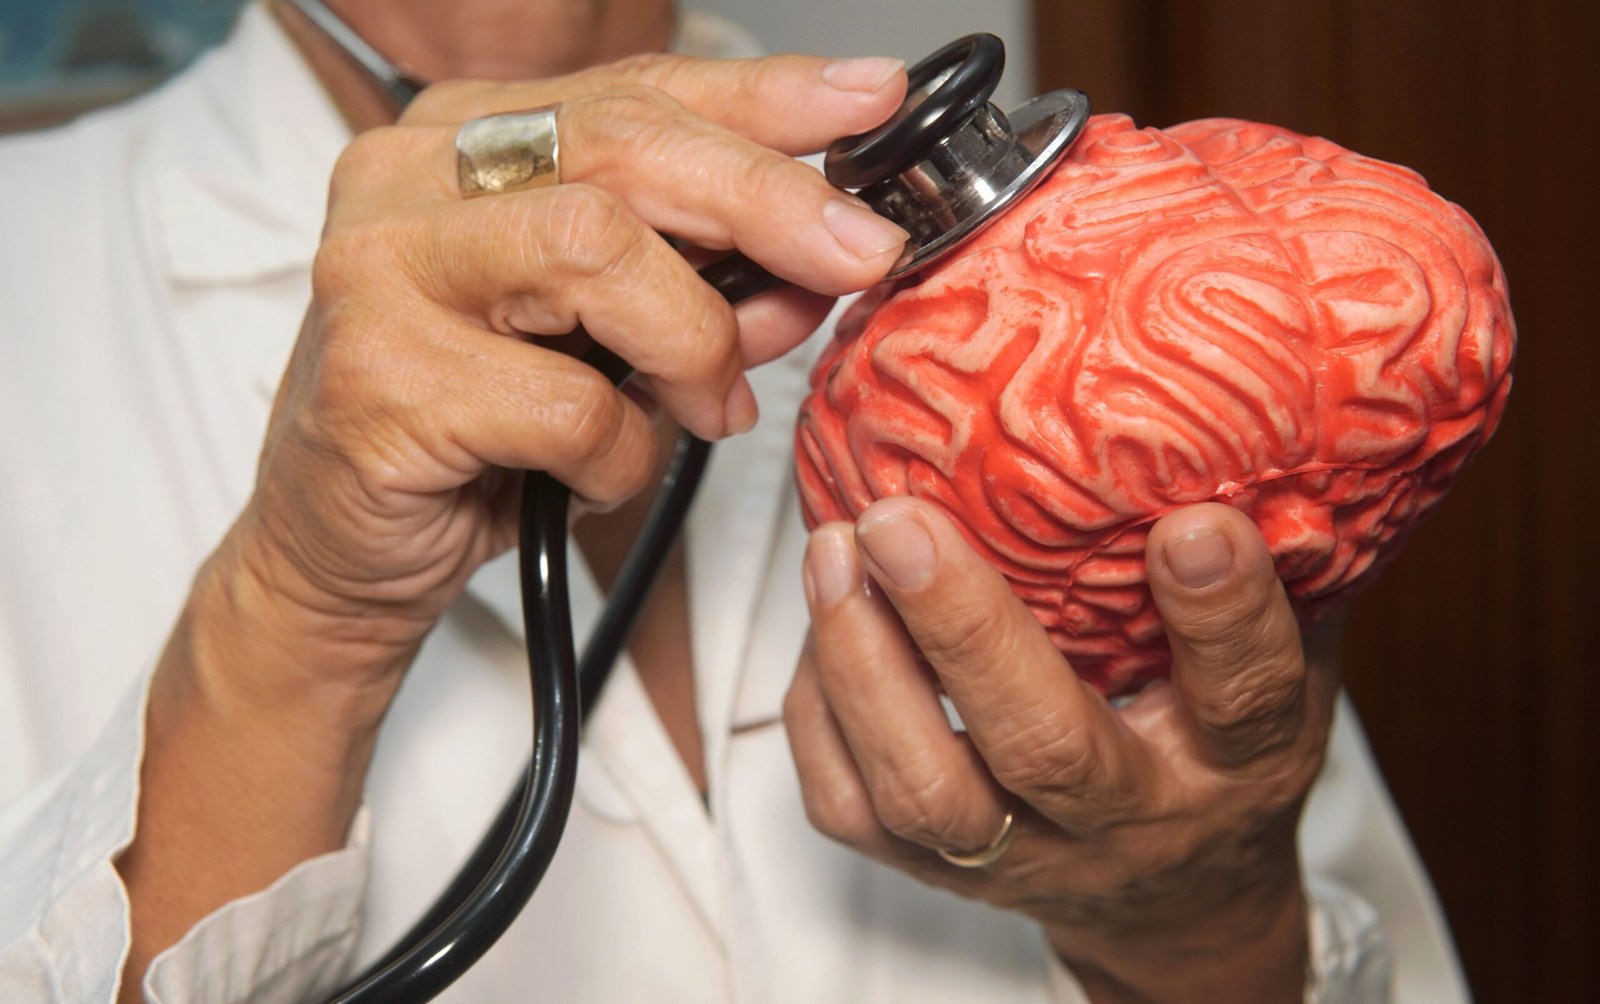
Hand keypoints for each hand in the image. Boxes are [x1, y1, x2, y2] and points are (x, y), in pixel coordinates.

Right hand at [219, 53, 909, 716]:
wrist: (346, 552)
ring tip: (710, 406)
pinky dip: (625, 454)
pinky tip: (600, 472)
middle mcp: (406, 176)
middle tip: (857, 257)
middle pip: (624, 148)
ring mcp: (378, 269)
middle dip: (767, 203)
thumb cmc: (477, 430)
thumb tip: (817, 267)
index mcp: (464, 139)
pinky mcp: (377, 378)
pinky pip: (569, 405)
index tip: (869, 99)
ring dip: (693, 343)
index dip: (763, 98)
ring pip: (596, 252)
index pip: (636, 91)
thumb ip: (700, 284)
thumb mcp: (605, 336)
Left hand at [786, 499, 1338, 1002]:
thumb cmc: (1221, 753)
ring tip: (834, 553)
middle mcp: (1127, 820)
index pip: (1245, 697)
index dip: (1221, 615)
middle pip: (1045, 748)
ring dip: (864, 665)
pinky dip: (823, 708)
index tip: (1188, 524)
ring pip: (926, 793)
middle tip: (899, 523)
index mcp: (1237, 764)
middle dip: (964, 630)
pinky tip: (824, 622)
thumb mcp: (1291, 665)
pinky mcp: (937, 871)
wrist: (1174, 901)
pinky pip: (853, 808)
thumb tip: (1245, 434)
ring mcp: (1025, 857)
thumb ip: (1279, 571)